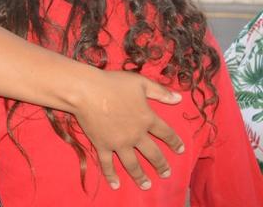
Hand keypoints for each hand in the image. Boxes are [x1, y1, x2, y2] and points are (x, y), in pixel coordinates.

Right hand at [73, 70, 183, 189]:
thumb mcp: (140, 83)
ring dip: (141, 176)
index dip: (174, 142)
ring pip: (133, 164)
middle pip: (153, 154)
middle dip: (161, 165)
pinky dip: (111, 176)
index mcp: (147, 118)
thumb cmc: (113, 83)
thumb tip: (179, 98)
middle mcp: (136, 135)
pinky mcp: (103, 146)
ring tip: (146, 185)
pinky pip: (108, 164)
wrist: (87, 91)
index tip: (180, 150)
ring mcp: (119, 143)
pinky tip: (116, 185)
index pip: (166, 133)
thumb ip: (160, 92)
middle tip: (166, 174)